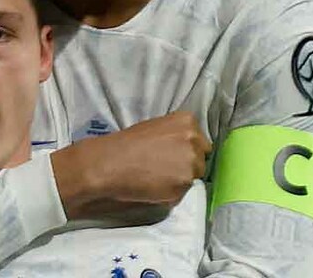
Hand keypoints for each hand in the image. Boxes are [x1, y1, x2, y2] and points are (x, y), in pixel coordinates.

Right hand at [51, 111, 211, 219]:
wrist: (110, 163)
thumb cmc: (128, 143)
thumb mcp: (156, 127)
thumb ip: (176, 135)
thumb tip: (186, 149)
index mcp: (188, 121)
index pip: (202, 142)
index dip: (187, 150)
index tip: (172, 155)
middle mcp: (194, 140)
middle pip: (201, 159)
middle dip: (187, 164)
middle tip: (164, 168)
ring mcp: (191, 163)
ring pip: (194, 176)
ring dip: (181, 179)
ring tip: (158, 178)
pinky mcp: (184, 184)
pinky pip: (183, 192)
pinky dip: (172, 192)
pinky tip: (155, 187)